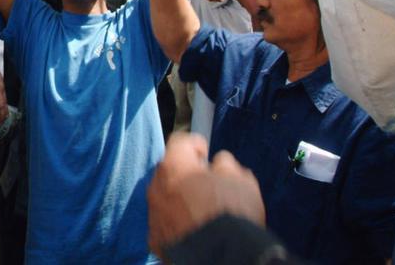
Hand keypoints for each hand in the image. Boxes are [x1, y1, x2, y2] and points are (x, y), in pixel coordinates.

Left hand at [147, 133, 265, 257]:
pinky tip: (196, 231)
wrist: (222, 259)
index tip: (205, 152)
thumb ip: (226, 165)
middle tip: (208, 184)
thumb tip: (220, 164)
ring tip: (204, 211)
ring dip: (180, 200)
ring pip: (165, 198)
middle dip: (187, 174)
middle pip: (169, 172)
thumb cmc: (231, 215)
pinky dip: (177, 224)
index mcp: (174, 166)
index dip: (195, 145)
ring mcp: (153, 215)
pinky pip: (165, 224)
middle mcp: (156, 188)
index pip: (179, 142)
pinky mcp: (156, 240)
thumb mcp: (240, 180)